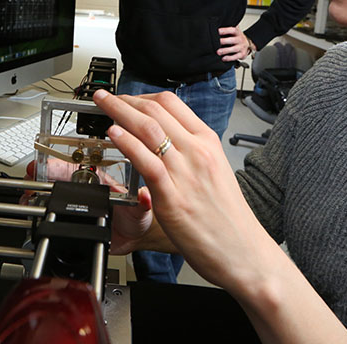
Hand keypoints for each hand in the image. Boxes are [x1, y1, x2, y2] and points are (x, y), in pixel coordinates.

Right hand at [23, 157, 153, 255]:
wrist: (131, 237)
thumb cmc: (136, 217)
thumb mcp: (142, 211)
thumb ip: (143, 204)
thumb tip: (144, 196)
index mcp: (101, 179)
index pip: (80, 166)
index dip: (64, 163)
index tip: (49, 164)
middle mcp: (85, 187)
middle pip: (58, 174)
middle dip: (42, 172)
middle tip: (31, 175)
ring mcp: (75, 201)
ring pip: (51, 189)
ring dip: (37, 188)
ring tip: (28, 193)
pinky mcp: (70, 217)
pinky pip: (50, 209)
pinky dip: (38, 205)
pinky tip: (31, 205)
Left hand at [91, 89, 279, 293]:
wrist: (244, 251)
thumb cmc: (228, 216)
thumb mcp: (215, 170)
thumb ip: (191, 152)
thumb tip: (168, 139)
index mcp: (208, 142)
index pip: (171, 104)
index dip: (141, 96)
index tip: (125, 98)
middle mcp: (197, 152)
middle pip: (155, 111)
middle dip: (124, 99)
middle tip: (104, 97)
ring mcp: (186, 173)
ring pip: (148, 130)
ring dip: (119, 112)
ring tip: (102, 105)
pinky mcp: (174, 198)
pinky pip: (147, 162)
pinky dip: (128, 144)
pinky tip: (114, 134)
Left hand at [217, 26, 252, 61]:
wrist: (247, 44)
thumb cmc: (236, 37)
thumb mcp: (233, 32)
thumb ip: (227, 30)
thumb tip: (216, 27)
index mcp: (237, 33)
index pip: (233, 30)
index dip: (225, 30)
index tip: (218, 31)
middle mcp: (240, 39)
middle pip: (233, 40)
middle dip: (224, 41)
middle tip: (218, 42)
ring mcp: (241, 47)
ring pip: (234, 49)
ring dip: (225, 50)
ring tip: (218, 52)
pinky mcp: (242, 54)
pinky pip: (236, 57)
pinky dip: (229, 58)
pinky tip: (223, 58)